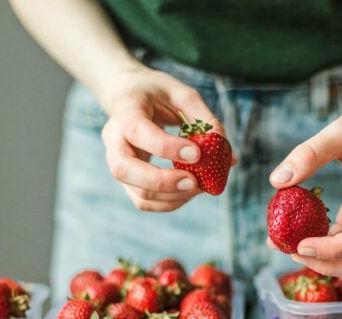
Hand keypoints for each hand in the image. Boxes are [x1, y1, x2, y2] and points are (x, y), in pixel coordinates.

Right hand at [100, 66, 228, 211]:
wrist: (128, 94)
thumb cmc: (157, 93)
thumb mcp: (183, 95)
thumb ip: (205, 121)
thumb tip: (228, 159)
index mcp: (125, 109)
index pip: (137, 131)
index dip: (166, 147)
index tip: (197, 154)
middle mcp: (113, 138)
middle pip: (124, 169)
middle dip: (162, 181)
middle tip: (195, 182)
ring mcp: (116, 162)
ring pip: (137, 192)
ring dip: (172, 196)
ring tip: (200, 186)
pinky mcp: (127, 179)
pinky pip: (144, 201)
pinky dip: (170, 202)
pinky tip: (189, 191)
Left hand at [268, 98, 341, 275]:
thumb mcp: (340, 132)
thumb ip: (309, 154)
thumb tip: (277, 180)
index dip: (332, 249)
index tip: (300, 246)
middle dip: (328, 263)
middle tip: (290, 251)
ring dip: (329, 262)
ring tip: (292, 248)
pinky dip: (328, 247)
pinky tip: (301, 235)